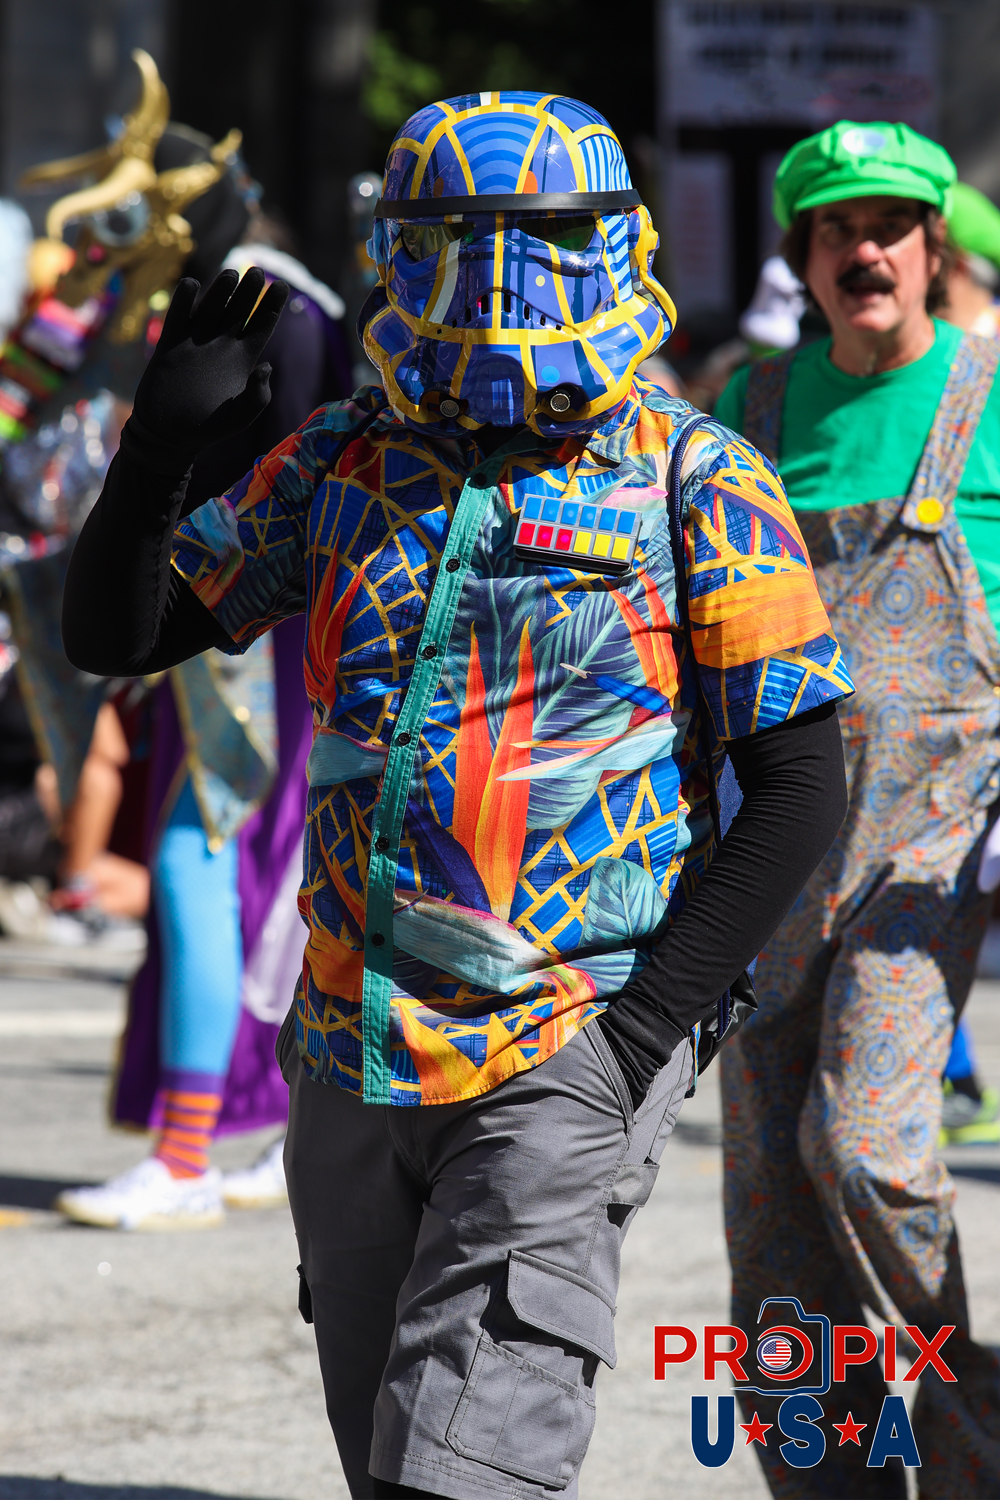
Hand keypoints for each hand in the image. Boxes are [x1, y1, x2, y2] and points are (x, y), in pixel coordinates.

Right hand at [131, 268, 287, 455]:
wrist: (169, 433)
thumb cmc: (209, 428)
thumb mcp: (240, 417)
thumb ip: (258, 396)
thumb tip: (267, 367)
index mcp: (243, 359)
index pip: (262, 326)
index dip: (272, 306)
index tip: (282, 285)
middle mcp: (222, 344)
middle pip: (239, 310)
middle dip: (249, 292)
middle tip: (258, 273)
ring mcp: (196, 341)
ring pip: (212, 307)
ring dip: (221, 290)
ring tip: (232, 274)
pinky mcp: (171, 343)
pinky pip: (179, 316)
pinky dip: (184, 300)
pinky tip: (192, 284)